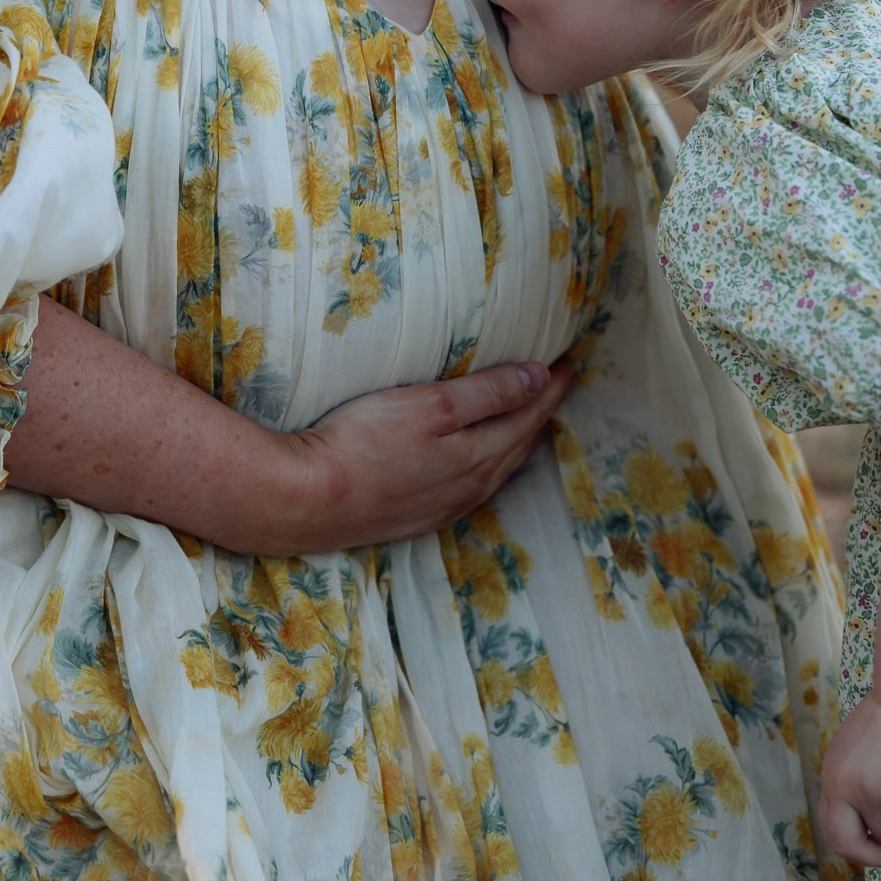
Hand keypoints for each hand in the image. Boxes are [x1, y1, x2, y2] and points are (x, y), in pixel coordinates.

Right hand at [273, 358, 575, 553]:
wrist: (308, 500)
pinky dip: (489, 466)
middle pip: (518, 445)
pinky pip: (471, 488)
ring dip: (518, 442)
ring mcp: (443, 506)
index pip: (529, 415)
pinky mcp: (417, 517)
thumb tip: (539, 379)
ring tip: (529, 420)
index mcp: (479, 455)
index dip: (552, 388)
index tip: (572, 364)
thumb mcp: (431, 406)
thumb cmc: (364, 443)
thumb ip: (488, 393)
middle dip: (541, 413)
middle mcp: (470, 486)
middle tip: (558, 386)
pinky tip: (480, 464)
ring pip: (497, 470)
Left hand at [819, 692, 880, 867]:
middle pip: (847, 845)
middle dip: (875, 857)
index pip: (830, 828)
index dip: (854, 846)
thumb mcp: (858, 752)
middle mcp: (843, 787)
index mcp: (832, 776)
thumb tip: (869, 823)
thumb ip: (855, 783)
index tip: (876, 846)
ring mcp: (869, 793)